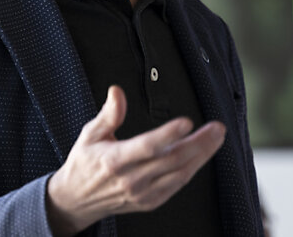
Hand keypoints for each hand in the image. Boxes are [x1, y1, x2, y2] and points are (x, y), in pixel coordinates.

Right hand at [45, 85, 226, 235]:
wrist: (76, 200)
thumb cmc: (84, 164)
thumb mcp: (89, 134)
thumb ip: (108, 114)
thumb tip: (117, 91)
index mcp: (115, 160)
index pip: (147, 146)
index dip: (168, 134)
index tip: (187, 121)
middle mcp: (131, 179)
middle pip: (172, 160)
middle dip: (198, 142)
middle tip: (217, 127)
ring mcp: (142, 193)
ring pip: (179, 174)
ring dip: (202, 155)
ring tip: (216, 138)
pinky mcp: (149, 202)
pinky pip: (177, 186)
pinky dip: (192, 170)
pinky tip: (202, 155)